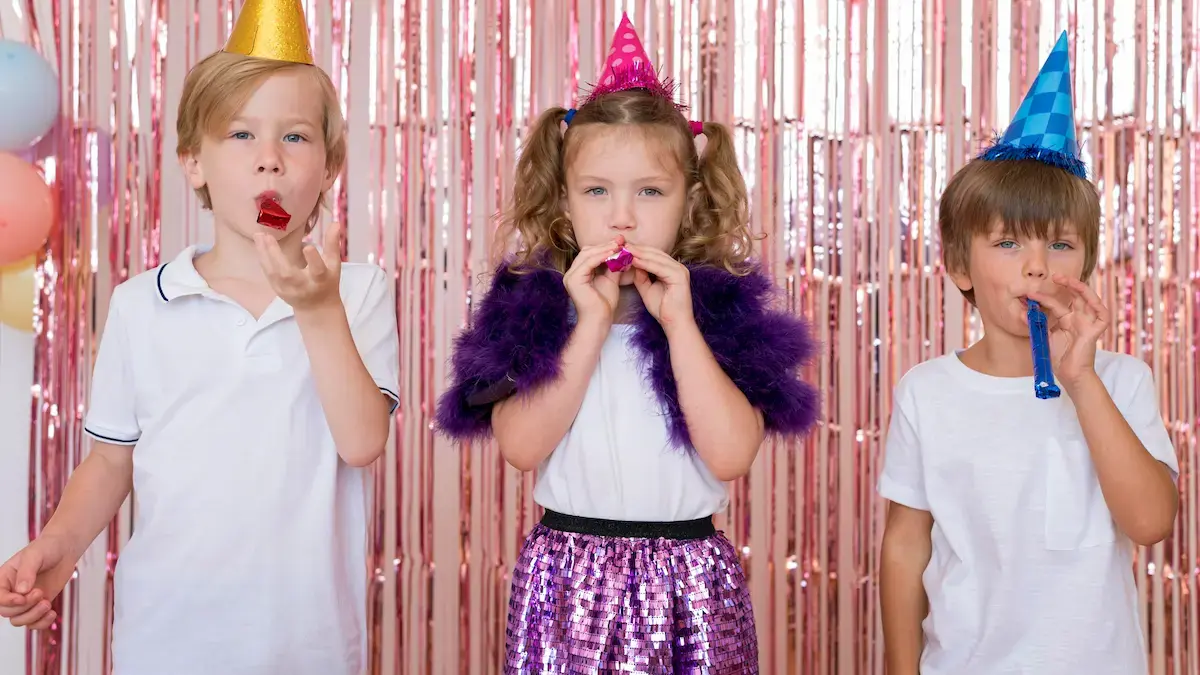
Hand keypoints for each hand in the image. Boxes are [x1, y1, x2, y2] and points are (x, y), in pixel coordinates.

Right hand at [0, 536, 73, 629]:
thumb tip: (21, 591)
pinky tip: (52, 614)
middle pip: (7, 612)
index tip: (22, 598)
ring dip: (33, 616)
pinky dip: (42, 623)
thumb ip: (26, 572)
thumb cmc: (46, 549)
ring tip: (47, 603)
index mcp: (4, 579)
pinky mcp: (38, 605)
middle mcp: (11, 592)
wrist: (64, 551)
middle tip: (40, 593)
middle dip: (24, 607)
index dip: (7, 601)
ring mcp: (25, 600)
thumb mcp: (34, 556)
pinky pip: (33, 623)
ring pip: (18, 620)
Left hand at [255, 222, 342, 310]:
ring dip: (264, 253)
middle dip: (275, 255)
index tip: (308, 247)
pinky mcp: (278, 290)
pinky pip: (268, 273)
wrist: (316, 308)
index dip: (314, 260)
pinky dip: (263, 258)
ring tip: (258, 235)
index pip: (318, 271)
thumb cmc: (327, 282)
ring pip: (273, 272)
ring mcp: (288, 290)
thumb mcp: (334, 265)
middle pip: (287, 273)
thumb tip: (335, 223)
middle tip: (266, 235)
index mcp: (320, 280)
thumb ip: (332, 245)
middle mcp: (303, 286)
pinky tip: (259, 244)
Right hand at [564, 239, 621, 324]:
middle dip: (605, 245)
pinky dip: (601, 257)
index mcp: (578, 273)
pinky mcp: (574, 280)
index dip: (605, 246)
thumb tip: (622, 253)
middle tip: (621, 241)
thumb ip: (613, 266)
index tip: (621, 242)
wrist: (600, 320)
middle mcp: (571, 273)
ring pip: (587, 255)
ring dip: (604, 249)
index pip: (590, 254)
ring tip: (619, 246)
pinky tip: (613, 254)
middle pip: (587, 251)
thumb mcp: (610, 280)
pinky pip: (588, 263)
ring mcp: (570, 276)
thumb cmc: (604, 304)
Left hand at [626, 244, 694, 333]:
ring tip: (625, 250)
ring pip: (656, 258)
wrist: (674, 324)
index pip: (653, 255)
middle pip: (655, 253)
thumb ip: (641, 277)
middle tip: (621, 245)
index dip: (637, 251)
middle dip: (637, 249)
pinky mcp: (679, 276)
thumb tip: (632, 264)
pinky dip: (646, 263)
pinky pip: (659, 267)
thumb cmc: (663, 310)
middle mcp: (678, 267)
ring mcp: (680, 270)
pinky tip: (634, 260)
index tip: (622, 249)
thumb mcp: (647, 289)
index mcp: (672, 269)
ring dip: (640, 253)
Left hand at [1027, 274, 1109, 388]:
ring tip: (1067, 280)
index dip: (1045, 298)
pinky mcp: (1096, 330)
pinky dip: (1096, 304)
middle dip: (1066, 284)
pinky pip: (1102, 314)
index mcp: (1067, 320)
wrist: (1068, 374)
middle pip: (1076, 296)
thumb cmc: (1058, 357)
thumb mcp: (1045, 336)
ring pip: (1089, 299)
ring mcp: (1088, 323)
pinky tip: (1087, 296)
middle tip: (1054, 276)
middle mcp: (1079, 318)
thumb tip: (1025, 312)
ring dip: (1079, 288)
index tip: (1030, 294)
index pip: (1058, 303)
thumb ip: (1039, 324)